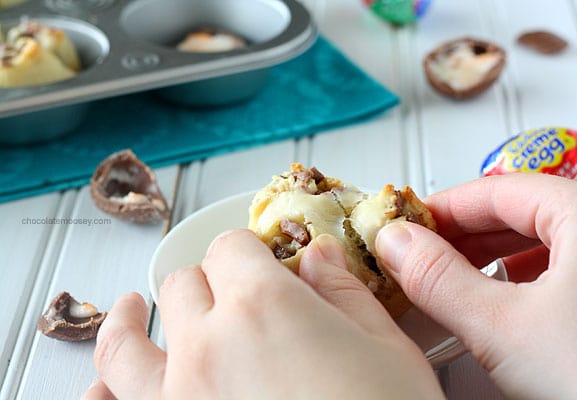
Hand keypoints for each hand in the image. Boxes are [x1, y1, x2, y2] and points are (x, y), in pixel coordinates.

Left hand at [83, 230, 443, 399]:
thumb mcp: (387, 350)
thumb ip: (345, 293)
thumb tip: (322, 256)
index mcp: (263, 305)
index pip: (231, 248)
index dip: (248, 251)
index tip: (260, 262)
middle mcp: (207, 344)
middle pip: (186, 285)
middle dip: (210, 282)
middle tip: (229, 294)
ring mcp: (176, 396)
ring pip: (127, 341)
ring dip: (129, 320)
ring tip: (129, 310)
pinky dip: (102, 393)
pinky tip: (102, 389)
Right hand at [375, 173, 576, 399]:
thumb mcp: (503, 328)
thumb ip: (439, 279)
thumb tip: (399, 245)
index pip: (499, 189)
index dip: (443, 207)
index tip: (408, 225)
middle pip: (521, 210)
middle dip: (463, 234)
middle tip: (421, 253)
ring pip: (543, 240)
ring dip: (490, 255)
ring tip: (453, 275)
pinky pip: (562, 268)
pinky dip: (521, 277)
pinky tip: (503, 298)